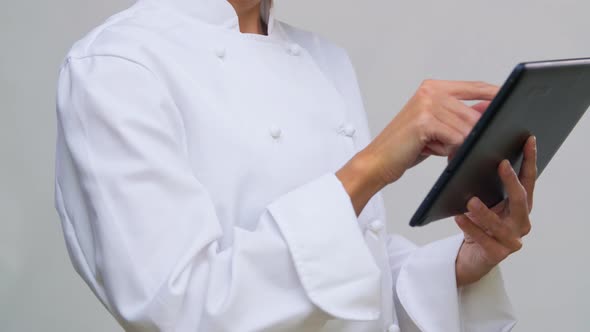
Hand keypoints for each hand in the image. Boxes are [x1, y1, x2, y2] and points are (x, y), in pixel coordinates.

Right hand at [336, 80, 497, 214]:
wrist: (376, 161)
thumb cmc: (405, 147)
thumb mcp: (436, 129)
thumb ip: (459, 117)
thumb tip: (489, 111)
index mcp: (433, 87)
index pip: (474, 87)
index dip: (495, 94)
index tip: (515, 101)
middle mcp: (430, 91)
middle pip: (474, 112)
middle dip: (474, 134)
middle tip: (459, 147)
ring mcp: (427, 104)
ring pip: (466, 127)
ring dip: (459, 144)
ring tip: (437, 149)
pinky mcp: (424, 121)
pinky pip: (456, 138)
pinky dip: (451, 149)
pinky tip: (435, 152)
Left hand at [455, 136, 536, 285]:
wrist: (471, 256)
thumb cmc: (478, 225)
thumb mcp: (480, 200)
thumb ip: (477, 180)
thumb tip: (464, 151)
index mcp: (520, 206)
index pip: (528, 180)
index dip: (530, 160)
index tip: (528, 141)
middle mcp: (521, 222)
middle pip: (521, 200)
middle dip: (512, 181)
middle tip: (501, 164)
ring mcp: (512, 240)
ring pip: (500, 224)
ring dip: (485, 212)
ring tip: (471, 201)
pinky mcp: (497, 254)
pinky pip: (484, 240)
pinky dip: (471, 228)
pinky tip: (459, 218)